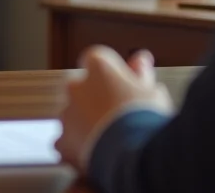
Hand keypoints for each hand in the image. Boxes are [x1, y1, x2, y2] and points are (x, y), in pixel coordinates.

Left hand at [55, 46, 173, 172]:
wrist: (134, 155)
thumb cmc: (145, 119)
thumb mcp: (152, 92)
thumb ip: (141, 73)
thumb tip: (141, 59)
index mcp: (98, 66)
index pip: (99, 60)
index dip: (113, 74)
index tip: (126, 85)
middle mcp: (76, 86)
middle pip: (82, 88)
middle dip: (96, 99)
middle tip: (119, 116)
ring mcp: (66, 114)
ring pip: (73, 115)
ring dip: (87, 123)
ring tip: (112, 139)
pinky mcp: (62, 140)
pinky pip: (67, 141)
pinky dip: (78, 146)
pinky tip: (97, 153)